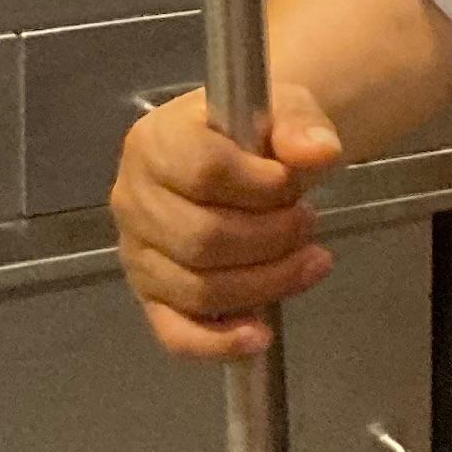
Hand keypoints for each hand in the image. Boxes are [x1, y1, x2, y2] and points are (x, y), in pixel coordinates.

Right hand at [109, 84, 346, 361]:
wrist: (247, 154)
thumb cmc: (257, 131)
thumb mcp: (286, 109)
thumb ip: (300, 125)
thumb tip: (319, 153)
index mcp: (155, 143)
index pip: (202, 172)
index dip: (259, 185)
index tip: (292, 181)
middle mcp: (132, 201)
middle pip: (201, 238)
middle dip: (272, 238)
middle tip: (310, 222)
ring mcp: (137, 254)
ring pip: (197, 288)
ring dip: (266, 282)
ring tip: (313, 260)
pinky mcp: (150, 297)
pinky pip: (175, 332)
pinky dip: (218, 342)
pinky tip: (261, 335)